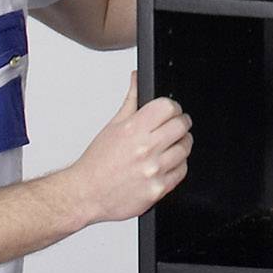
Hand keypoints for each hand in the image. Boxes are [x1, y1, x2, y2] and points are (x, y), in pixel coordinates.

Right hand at [67, 74, 192, 225]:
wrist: (87, 193)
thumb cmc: (97, 163)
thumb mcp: (112, 126)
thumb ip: (131, 101)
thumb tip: (137, 78)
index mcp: (133, 129)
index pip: (168, 107)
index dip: (174, 107)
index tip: (172, 111)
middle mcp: (145, 149)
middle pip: (181, 126)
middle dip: (182, 123)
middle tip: (176, 126)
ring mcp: (154, 169)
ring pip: (185, 148)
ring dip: (182, 144)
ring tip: (170, 146)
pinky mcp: (159, 188)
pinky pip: (182, 171)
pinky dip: (178, 166)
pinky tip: (167, 164)